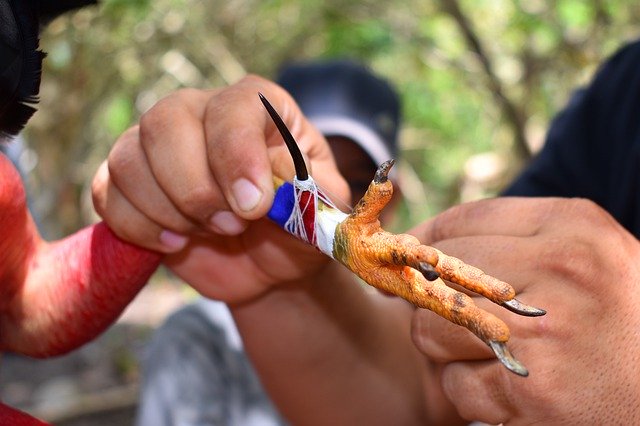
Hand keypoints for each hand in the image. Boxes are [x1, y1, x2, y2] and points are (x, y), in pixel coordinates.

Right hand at [92, 75, 348, 302]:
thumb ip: (303, 189)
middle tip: (231, 226)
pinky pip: (106, 193)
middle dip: (196, 189)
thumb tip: (265, 185)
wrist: (271, 262)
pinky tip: (176, 243)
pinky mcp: (132, 184)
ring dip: (167, 210)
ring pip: (128, 158)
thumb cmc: (299, 225)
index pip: (233, 107)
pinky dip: (136, 226)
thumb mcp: (320, 208)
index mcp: (258, 108)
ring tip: (208, 233)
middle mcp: (202, 113)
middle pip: (165, 122)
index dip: (236, 155)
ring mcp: (160, 146)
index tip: (253, 206)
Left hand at [409, 197, 639, 423]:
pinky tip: (511, 392)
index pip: (464, 221)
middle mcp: (562, 269)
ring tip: (492, 355)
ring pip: (431, 329)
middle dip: (433, 299)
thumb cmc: (622, 322)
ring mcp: (546, 332)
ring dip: (447, 349)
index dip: (425, 242)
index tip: (409, 259)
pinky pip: (456, 385)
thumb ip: (519, 241)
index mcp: (575, 228)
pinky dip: (472, 393)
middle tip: (462, 318)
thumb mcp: (591, 259)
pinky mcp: (534, 392)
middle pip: (437, 273)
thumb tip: (421, 242)